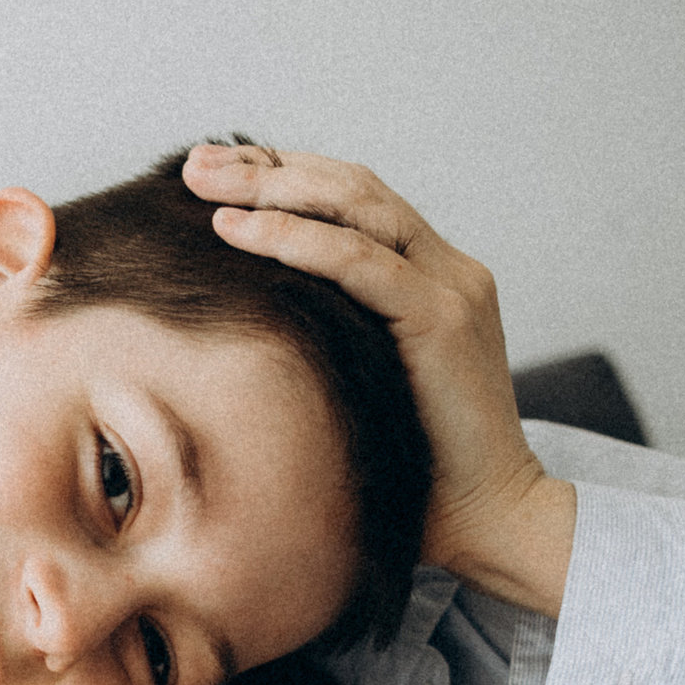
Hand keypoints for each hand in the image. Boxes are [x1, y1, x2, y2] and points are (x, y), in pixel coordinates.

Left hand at [182, 142, 573, 616]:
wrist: (487, 521)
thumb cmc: (413, 473)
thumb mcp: (357, 386)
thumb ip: (325, 343)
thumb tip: (239, 330)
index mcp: (431, 280)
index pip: (354, 205)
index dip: (286, 179)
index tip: (217, 175)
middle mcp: (448, 270)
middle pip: (352, 189)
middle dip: (270, 169)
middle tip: (196, 164)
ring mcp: (452, 287)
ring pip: (356, 206)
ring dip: (272, 189)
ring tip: (203, 183)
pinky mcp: (444, 318)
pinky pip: (359, 261)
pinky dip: (293, 239)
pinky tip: (236, 231)